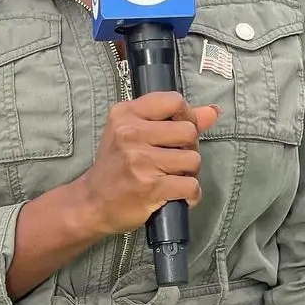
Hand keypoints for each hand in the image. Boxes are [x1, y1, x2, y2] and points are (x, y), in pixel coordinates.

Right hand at [76, 91, 220, 238]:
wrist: (92, 203)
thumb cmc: (116, 166)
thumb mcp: (134, 133)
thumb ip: (173, 119)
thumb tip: (211, 111)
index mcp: (126, 114)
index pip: (174, 101)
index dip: (187, 116)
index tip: (180, 131)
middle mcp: (130, 134)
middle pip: (189, 131)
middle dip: (189, 148)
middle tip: (174, 159)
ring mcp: (140, 161)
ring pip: (193, 160)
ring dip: (189, 173)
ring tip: (172, 177)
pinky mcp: (150, 187)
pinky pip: (190, 186)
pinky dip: (190, 194)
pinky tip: (177, 194)